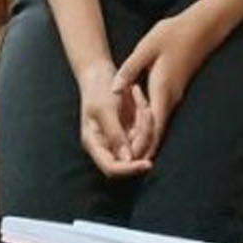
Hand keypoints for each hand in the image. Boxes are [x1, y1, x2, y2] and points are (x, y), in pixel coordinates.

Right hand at [77, 61, 153, 177]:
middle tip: (146, 110)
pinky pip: (144, 130)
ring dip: (146, 122)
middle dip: (143, 136)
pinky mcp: (130, 129)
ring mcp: (119, 138)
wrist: (99, 73)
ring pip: (142, 143)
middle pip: (132, 156)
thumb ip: (115, 135)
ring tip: (139, 98)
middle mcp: (107, 145)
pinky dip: (146, 116)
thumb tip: (127, 159)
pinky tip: (139, 97)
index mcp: (95, 144)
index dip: (129, 170)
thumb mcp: (105, 110)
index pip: (111, 168)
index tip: (147, 164)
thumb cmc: (98, 89)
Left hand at [111, 13, 213, 159]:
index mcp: (163, 88)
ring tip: (129, 155)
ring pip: (160, 125)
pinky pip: (162, 116)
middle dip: (142, 148)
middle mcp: (171, 97)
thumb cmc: (172, 34)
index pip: (153, 124)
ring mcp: (174, 96)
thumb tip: (114, 89)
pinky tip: (139, 133)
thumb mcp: (147, 47)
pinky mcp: (174, 92)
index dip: (141, 142)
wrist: (201, 28)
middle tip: (126, 166)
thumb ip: (129, 69)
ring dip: (145, 140)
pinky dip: (150, 128)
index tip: (129, 158)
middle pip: (157, 130)